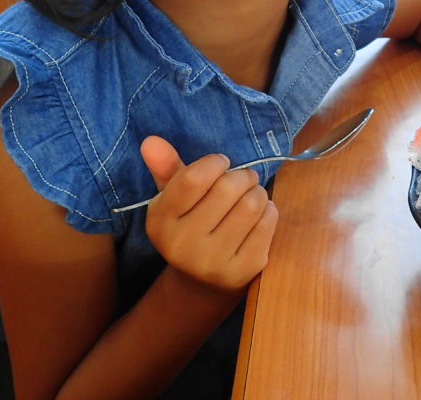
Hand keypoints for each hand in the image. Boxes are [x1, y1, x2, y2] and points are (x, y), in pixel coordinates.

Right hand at [139, 136, 277, 291]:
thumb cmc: (189, 223)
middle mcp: (183, 245)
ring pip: (252, 204)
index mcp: (161, 221)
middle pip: (227, 189)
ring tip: (250, 194)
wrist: (201, 280)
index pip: (193, 179)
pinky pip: (267, 223)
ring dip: (257, 191)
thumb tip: (151, 141)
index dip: (214, 163)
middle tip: (243, 178)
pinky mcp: (242, 271)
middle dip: (242, 175)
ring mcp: (213, 262)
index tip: (222, 163)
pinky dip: (268, 210)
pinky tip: (258, 215)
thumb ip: (165, 167)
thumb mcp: (172, 197)